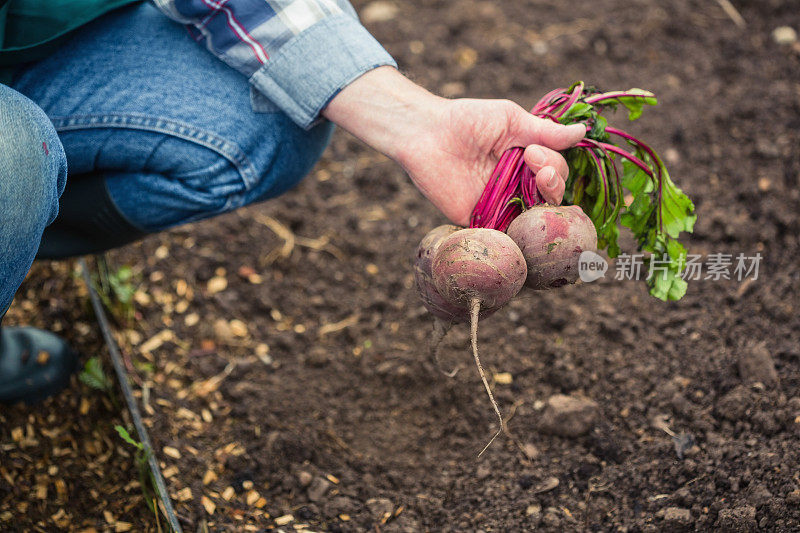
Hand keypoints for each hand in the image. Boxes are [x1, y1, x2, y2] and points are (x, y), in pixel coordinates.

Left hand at [323, 67, 584, 225]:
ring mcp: (501, 204)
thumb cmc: (466, 120)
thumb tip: (583, 131)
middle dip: (553, 180)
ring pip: (535, 216)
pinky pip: (507, 235)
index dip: (554, 164)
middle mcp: (517, 184)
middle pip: (551, 195)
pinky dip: (520, 233)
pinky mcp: (481, 220)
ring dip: (543, 204)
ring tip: (537, 181)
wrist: (427, 134)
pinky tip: (525, 220)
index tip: (533, 151)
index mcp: (526, 159)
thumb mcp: (511, 120)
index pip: (556, 171)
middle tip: (534, 161)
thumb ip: (546, 132)